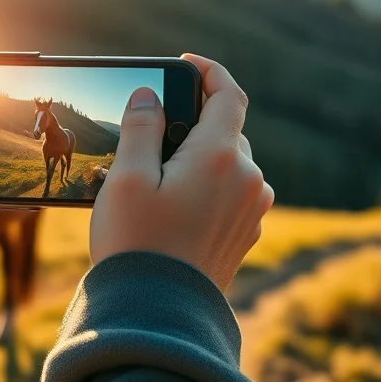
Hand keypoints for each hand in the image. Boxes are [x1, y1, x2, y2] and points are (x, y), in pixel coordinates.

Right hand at [90, 54, 273, 291]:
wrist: (158, 316)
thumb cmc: (137, 245)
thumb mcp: (127, 179)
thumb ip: (141, 128)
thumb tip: (150, 96)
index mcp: (221, 157)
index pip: (228, 94)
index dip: (209, 71)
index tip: (187, 64)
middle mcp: (249, 180)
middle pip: (226, 132)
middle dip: (192, 129)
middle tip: (150, 145)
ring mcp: (253, 210)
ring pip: (230, 165)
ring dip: (201, 162)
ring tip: (157, 186)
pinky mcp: (247, 235)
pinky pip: (232, 195)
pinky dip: (208, 190)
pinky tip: (174, 212)